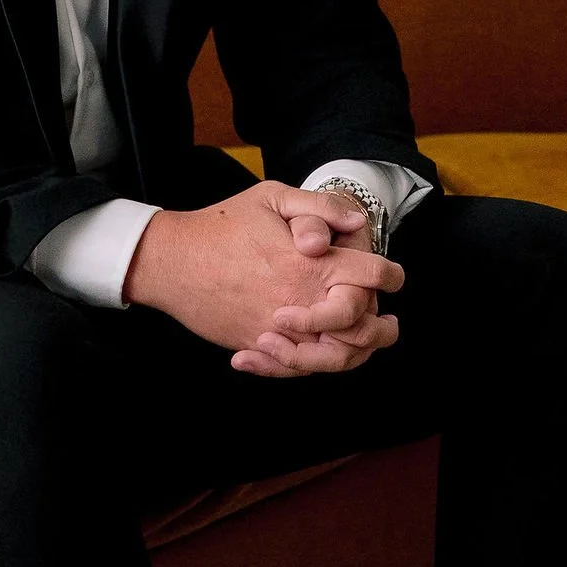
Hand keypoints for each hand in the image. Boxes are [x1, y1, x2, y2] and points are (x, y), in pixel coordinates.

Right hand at [124, 182, 402, 377]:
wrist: (173, 261)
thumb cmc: (223, 225)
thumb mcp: (272, 198)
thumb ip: (319, 206)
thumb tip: (356, 221)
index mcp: (313, 264)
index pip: (373, 276)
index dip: (391, 275)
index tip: (393, 278)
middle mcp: (302, 301)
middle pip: (362, 326)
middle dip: (381, 327)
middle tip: (389, 324)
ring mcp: (280, 329)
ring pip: (333, 356)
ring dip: (354, 353)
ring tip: (360, 345)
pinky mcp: (258, 346)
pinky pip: (294, 368)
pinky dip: (311, 366)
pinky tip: (317, 354)